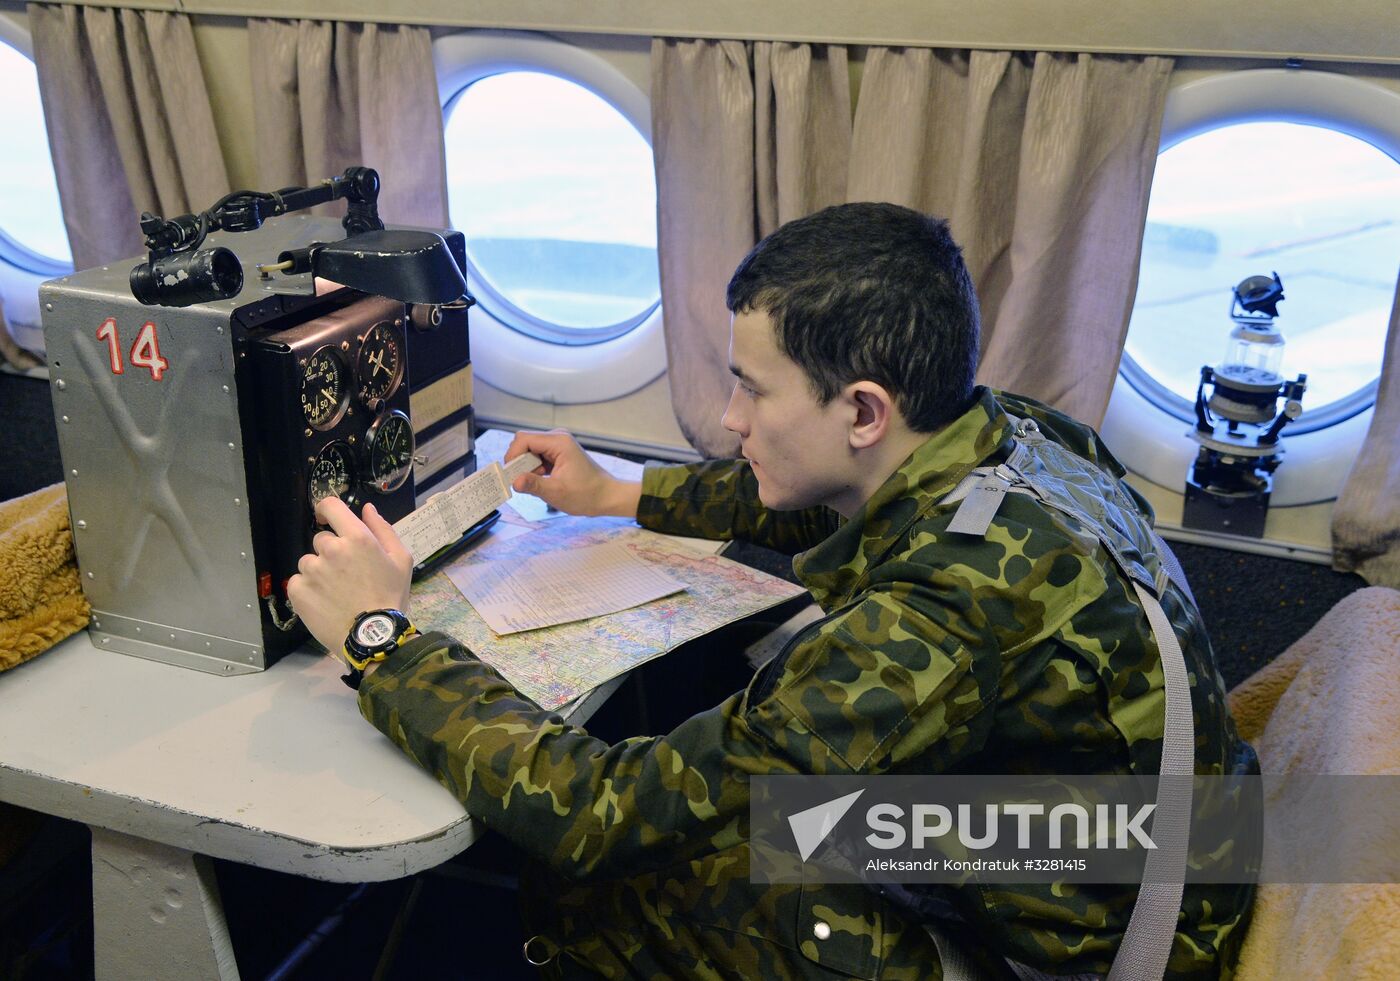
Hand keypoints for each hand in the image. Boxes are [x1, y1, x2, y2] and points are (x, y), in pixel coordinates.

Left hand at [286, 499, 413, 652]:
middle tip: (347, 575)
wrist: (373, 637)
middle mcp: (331, 549)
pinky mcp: (297, 590)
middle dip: (332, 552)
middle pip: (322, 540)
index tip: (327, 518)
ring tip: (336, 593)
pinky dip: (308, 589)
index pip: (331, 506)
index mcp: (357, 538)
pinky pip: (298, 581)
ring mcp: (311, 570)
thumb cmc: (391, 597)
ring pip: (309, 562)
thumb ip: (383, 530)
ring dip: (319, 572)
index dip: (326, 509)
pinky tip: (324, 602)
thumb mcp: (401, 560)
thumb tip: (367, 508)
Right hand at [505, 429, 641, 517]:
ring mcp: (558, 443)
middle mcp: (558, 437)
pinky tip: (544, 481)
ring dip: (528, 467)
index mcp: (558, 442)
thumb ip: (533, 485)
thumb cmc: (587, 494)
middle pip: (524, 443)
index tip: (511, 475)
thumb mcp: (556, 492)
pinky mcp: (558, 452)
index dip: (512, 456)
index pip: (523, 439)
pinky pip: (537, 455)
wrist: (607, 496)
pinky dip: (535, 468)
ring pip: (529, 450)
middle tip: (525, 482)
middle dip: (519, 462)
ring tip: (539, 483)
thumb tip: (514, 481)